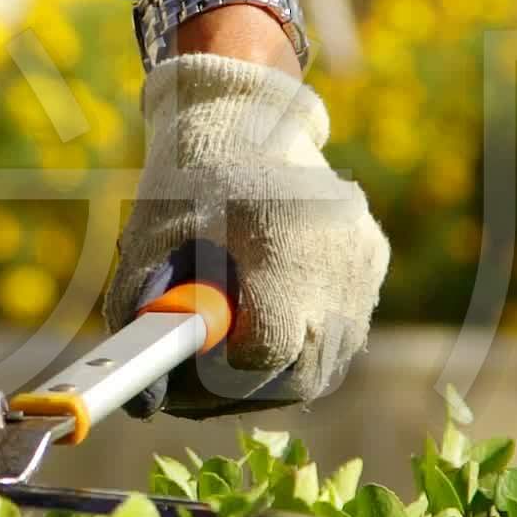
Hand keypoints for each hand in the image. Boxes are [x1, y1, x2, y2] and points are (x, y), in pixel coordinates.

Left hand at [102, 53, 390, 416]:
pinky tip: (265, 310)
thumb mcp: (146, 243)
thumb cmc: (188, 181)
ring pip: (327, 360)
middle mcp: (335, 259)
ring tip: (228, 346)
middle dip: (247, 388)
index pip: (264, 351)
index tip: (183, 378)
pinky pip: (341, 328)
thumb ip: (143, 318)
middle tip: (202, 381)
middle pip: (303, 373)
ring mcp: (362, 262)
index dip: (217, 380)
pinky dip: (303, 337)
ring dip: (278, 369)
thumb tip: (146, 400)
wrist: (247, 116)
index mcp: (281, 245)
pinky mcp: (373, 260)